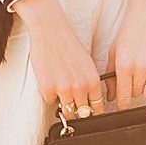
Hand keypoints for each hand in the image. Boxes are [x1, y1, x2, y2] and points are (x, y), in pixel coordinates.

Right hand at [12, 0, 106, 117]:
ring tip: (61, 92)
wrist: (50, 31)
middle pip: (82, 114)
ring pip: (67, 112)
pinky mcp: (47, 88)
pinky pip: (50, 102)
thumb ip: (89, 83)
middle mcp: (80, 88)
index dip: (93, 112)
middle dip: (78, 111)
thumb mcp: (87, 65)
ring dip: (64, 106)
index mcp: (93, 81)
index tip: (89, 113)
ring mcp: (64, 89)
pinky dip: (49, 95)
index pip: (97, 108)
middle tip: (74, 104)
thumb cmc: (68, 44)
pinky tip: (50, 81)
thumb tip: (89, 101)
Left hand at [104, 0, 145, 108]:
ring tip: (143, 72)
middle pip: (137, 95)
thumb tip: (110, 96)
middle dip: (133, 90)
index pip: (123, 97)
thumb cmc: (130, 29)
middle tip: (132, 78)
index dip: (122, 106)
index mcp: (125, 65)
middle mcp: (141, 67)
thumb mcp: (114, 50)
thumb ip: (111, 75)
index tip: (121, 109)